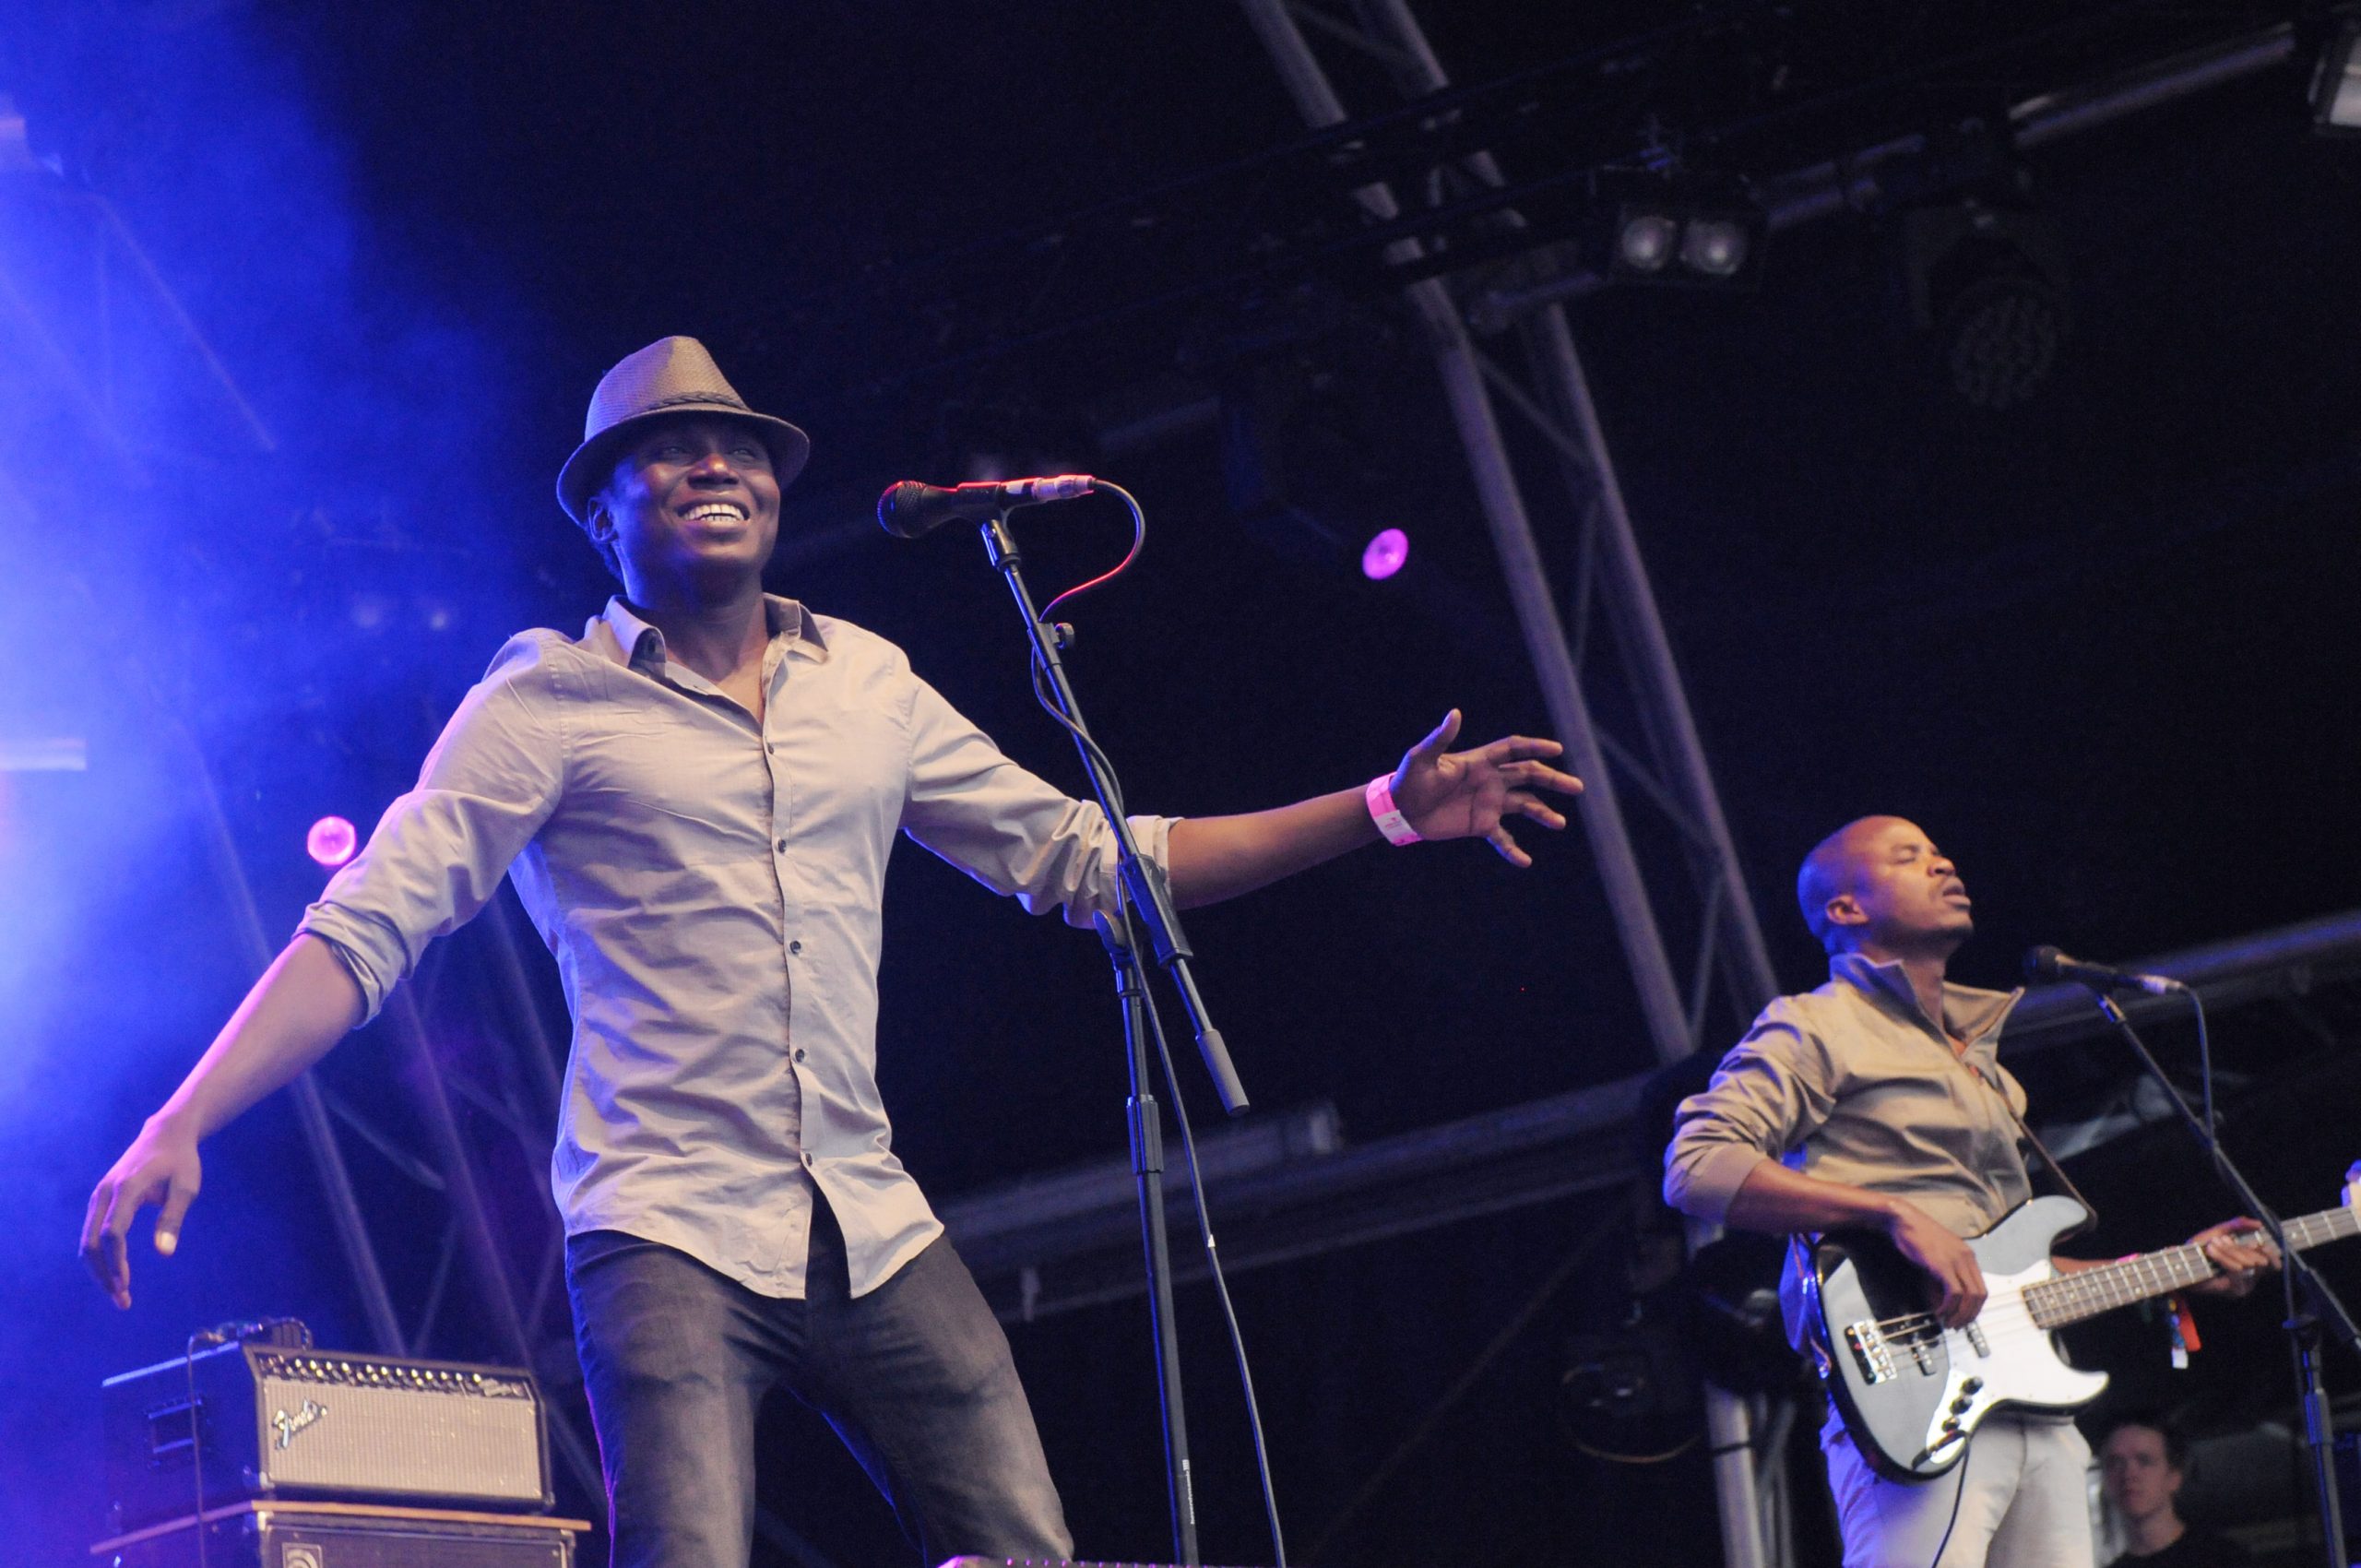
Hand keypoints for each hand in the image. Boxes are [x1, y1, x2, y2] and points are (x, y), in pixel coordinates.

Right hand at [81, 1112, 203, 1309]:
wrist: (165, 1134)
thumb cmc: (181, 1161)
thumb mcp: (186, 1187)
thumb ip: (173, 1218)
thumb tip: (164, 1253)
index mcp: (126, 1189)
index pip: (113, 1233)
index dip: (117, 1262)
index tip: (126, 1286)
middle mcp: (104, 1193)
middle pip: (91, 1242)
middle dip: (103, 1273)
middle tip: (122, 1299)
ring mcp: (99, 1196)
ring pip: (87, 1240)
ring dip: (99, 1268)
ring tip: (118, 1292)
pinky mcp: (100, 1200)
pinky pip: (92, 1232)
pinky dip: (99, 1256)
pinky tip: (114, 1271)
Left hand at [1390, 709, 1583, 866]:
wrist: (1399, 810)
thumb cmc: (1408, 779)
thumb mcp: (1421, 758)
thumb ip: (1440, 738)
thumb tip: (1455, 713)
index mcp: (1480, 761)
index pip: (1514, 750)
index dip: (1535, 747)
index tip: (1557, 749)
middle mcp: (1490, 780)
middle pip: (1529, 775)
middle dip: (1553, 779)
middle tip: (1577, 787)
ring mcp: (1488, 803)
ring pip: (1524, 805)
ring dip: (1543, 813)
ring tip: (1559, 823)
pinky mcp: (1480, 825)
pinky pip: (1503, 838)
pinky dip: (1514, 850)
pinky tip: (1525, 861)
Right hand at [1887, 1202, 1986, 1327]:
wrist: (1903, 1219)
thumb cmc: (1916, 1235)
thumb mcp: (1937, 1255)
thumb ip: (1945, 1274)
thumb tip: (1946, 1299)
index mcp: (1968, 1255)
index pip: (1981, 1288)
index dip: (1975, 1308)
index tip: (1964, 1318)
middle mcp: (1967, 1258)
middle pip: (1979, 1295)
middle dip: (1970, 1315)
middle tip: (1957, 1325)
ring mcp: (1956, 1260)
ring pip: (1969, 1296)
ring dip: (1960, 1313)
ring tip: (1949, 1322)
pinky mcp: (1943, 1265)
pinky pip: (1954, 1292)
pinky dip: (1949, 1306)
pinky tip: (1940, 1311)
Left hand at [2185, 1217, 2278, 1298]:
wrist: (2181, 1265)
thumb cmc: (2201, 1249)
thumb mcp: (2219, 1232)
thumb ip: (2237, 1225)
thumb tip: (2259, 1223)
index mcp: (2253, 1264)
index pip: (2274, 1262)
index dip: (2268, 1252)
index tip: (2255, 1242)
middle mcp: (2253, 1278)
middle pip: (2260, 1261)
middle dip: (2237, 1248)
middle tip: (2219, 1240)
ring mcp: (2245, 1286)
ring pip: (2248, 1265)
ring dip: (2228, 1251)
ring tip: (2212, 1244)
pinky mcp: (2234, 1290)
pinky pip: (2236, 1272)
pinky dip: (2223, 1258)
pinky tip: (2211, 1251)